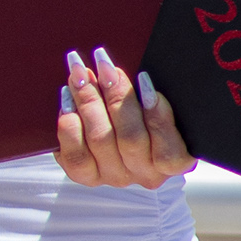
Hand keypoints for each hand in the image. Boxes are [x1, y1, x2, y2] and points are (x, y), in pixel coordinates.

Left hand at [57, 47, 193, 187]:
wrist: (118, 140)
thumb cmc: (147, 116)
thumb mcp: (162, 108)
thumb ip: (156, 97)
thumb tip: (138, 74)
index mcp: (173, 162)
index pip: (168, 150)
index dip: (157, 115)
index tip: (143, 78)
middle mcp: (144, 175)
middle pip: (130, 138)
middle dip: (115, 94)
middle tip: (103, 63)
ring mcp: (114, 177)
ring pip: (100, 139)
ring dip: (88, 100)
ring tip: (80, 72)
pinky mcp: (86, 176)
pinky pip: (75, 154)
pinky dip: (70, 123)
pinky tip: (67, 98)